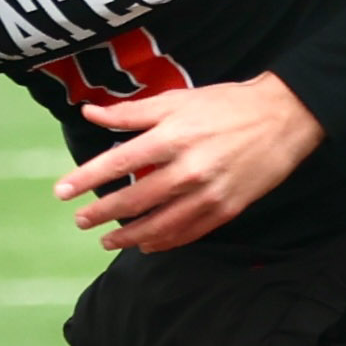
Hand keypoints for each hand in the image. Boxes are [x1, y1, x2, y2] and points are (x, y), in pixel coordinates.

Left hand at [54, 73, 324, 252]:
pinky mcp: (226, 210)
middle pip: (133, 200)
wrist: (283, 119)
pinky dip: (164, 242)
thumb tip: (90, 112)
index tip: (62, 192)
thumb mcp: (177, 100)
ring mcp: (208, 194)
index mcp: (172, 137)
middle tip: (81, 220)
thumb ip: (132, 113)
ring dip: (129, 237)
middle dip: (102, 214)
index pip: (117, 164)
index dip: (86, 179)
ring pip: (159, 224)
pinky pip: (188, 233)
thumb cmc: (227, 105)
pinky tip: (147, 245)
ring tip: (107, 242)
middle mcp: (187, 169)